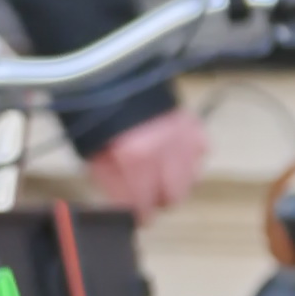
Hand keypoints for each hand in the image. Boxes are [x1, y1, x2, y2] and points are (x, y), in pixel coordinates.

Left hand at [84, 108, 209, 217]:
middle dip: (158, 200)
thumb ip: (112, 185)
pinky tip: (172, 153)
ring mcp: (184, 137)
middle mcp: (165, 150)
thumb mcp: (94, 155)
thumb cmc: (99, 117)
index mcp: (135, 158)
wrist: (114, 78)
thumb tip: (125, 207)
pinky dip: (188, 159)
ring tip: (159, 173)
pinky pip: (199, 155)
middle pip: (173, 198)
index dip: (139, 216)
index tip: (138, 217)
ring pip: (190, 180)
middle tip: (146, 194)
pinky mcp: (195, 126)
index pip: (144, 205)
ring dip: (175, 181)